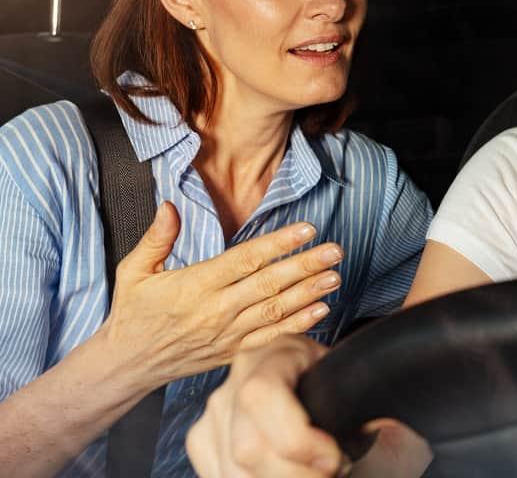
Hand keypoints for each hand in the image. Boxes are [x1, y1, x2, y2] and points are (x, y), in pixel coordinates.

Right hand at [97, 201, 344, 389]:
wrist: (127, 365)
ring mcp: (226, 333)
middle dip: (305, 266)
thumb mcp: (134, 272)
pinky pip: (270, 337)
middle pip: (268, 284)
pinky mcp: (232, 351)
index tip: (306, 229)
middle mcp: (215, 310)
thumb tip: (169, 205)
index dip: (278, 244)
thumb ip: (156, 238)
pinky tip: (321, 310)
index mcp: (195, 285)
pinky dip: (298, 324)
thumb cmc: (133, 313)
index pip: (244, 260)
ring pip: (275, 310)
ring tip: (335, 276)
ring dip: (309, 293)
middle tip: (335, 250)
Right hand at [186, 336, 430, 477]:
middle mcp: (237, 376)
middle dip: (297, 476)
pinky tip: (291, 476)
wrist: (357, 412)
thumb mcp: (372, 396)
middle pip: (246, 447)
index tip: (336, 459)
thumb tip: (370, 423)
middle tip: (336, 472)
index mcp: (278, 351)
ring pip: (234, 473)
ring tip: (319, 475)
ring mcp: (216, 410)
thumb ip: (366, 406)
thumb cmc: (364, 404)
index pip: (261, 395)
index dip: (297, 438)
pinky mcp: (204, 442)